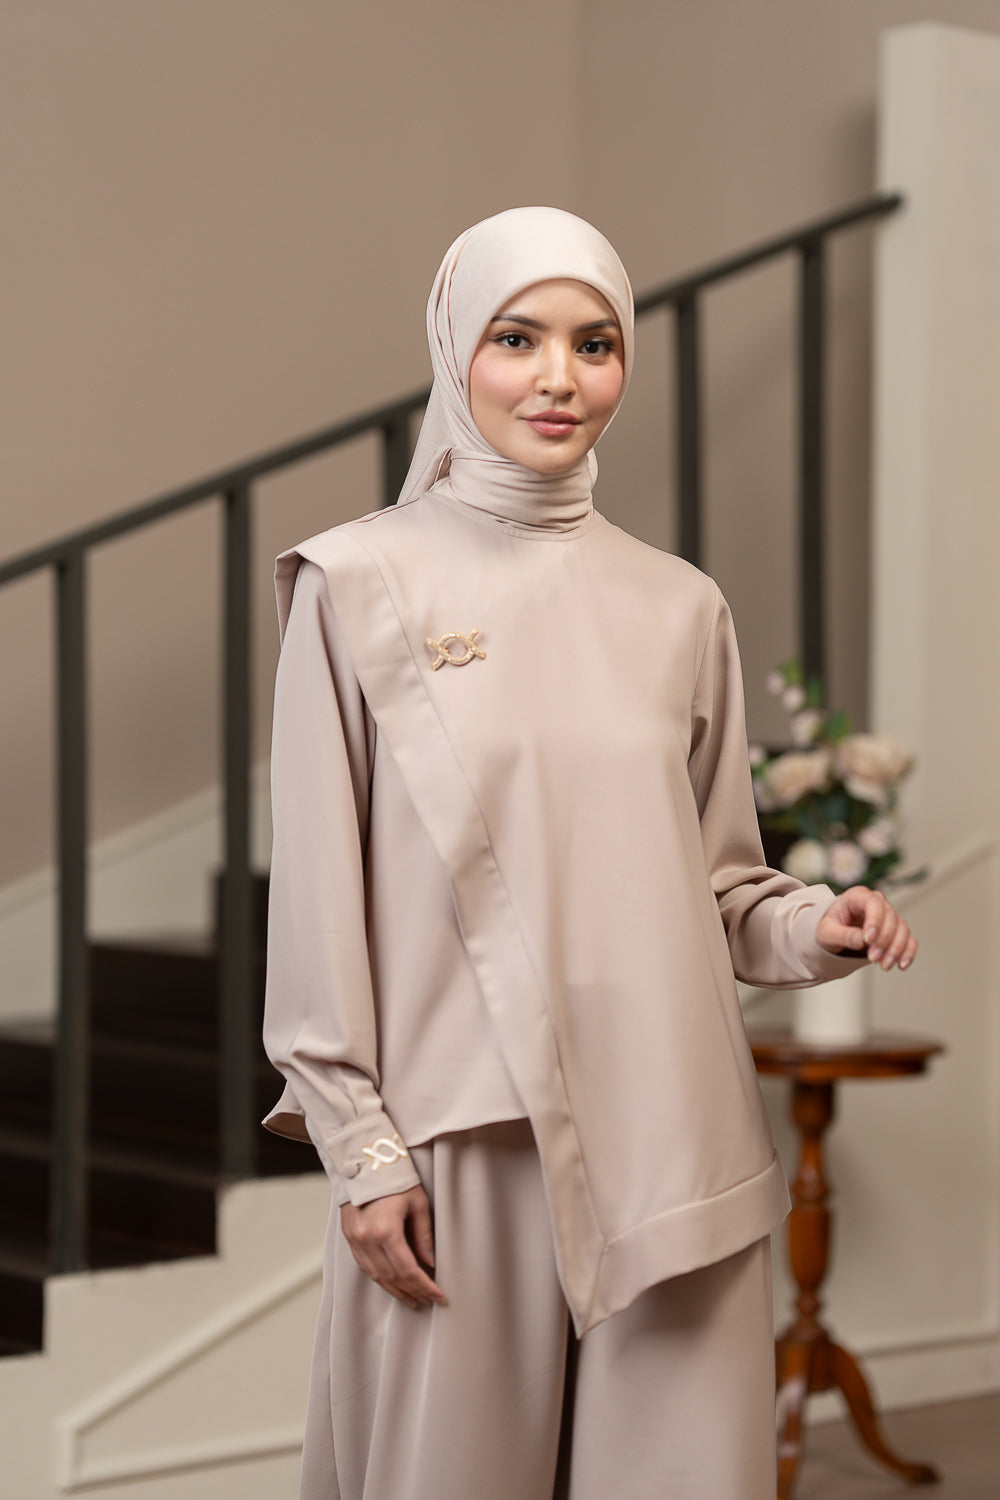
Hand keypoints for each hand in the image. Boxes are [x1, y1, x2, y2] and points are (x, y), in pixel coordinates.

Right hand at [340, 1186, 445, 1310]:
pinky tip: (393, 1284)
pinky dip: (381, 1279)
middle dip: (413, 1292)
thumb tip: (430, 1263)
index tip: (439, 1296)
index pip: (408, 1270)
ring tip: (413, 1299)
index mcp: (386, 1230)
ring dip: (396, 1291)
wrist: (366, 1159)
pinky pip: (365, 1267)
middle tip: (429, 1300)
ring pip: (377, 1277)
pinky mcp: (349, 1237)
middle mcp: (367, 1239)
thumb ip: (424, 1235)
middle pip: (392, 1277)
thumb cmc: (395, 1177)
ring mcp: (355, 1240)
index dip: (425, 1286)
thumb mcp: (418, 1203)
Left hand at [816, 886, 916, 970]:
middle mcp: (876, 903)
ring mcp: (888, 916)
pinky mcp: (896, 931)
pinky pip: (909, 939)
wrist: (834, 934)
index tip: (869, 940)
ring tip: (884, 965)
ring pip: (902, 929)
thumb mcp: (826, 932)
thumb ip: (843, 935)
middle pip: (890, 917)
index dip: (875, 921)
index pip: (873, 903)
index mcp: (858, 896)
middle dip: (884, 940)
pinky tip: (902, 965)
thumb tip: (861, 940)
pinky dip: (908, 952)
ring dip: (896, 949)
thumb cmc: (829, 928)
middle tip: (873, 958)